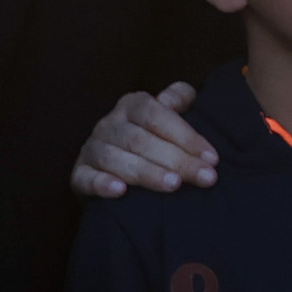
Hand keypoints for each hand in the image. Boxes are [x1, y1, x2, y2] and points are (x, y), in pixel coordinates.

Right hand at [73, 84, 218, 198]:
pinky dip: (101, 184)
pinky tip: (120, 192)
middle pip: (141, 140)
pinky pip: (84, 178)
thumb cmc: (157, 136)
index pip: (158, 115)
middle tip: (204, 177)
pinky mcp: (78, 173)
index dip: (186, 136)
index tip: (212, 158)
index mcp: (133, 105)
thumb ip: (180, 99)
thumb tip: (173, 99)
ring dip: (146, 173)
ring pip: (115, 159)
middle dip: (177, 160)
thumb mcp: (171, 113)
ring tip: (173, 185)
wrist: (121, 163)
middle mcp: (109, 123)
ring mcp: (91, 148)